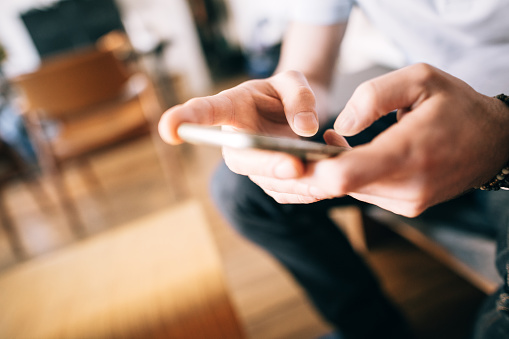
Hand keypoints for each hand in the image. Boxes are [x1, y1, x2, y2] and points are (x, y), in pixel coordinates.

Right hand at [158, 70, 320, 177]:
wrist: (293, 114)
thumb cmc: (283, 94)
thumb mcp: (293, 81)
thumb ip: (299, 97)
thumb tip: (306, 129)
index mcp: (230, 109)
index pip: (204, 113)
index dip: (185, 120)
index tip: (169, 130)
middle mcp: (235, 143)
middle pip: (243, 159)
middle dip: (268, 165)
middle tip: (294, 166)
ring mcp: (252, 167)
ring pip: (270, 182)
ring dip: (299, 184)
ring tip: (330, 175)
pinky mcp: (270, 182)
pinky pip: (288, 193)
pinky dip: (311, 190)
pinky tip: (330, 177)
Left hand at [247, 64, 508, 216]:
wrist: (495, 142)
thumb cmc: (457, 106)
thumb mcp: (419, 78)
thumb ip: (372, 96)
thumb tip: (339, 127)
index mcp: (408, 153)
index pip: (342, 177)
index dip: (310, 168)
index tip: (298, 150)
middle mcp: (407, 188)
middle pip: (338, 187)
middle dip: (317, 166)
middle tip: (313, 140)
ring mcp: (408, 203)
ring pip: (349, 192)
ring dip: (334, 170)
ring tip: (336, 143)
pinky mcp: (407, 207)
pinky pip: (364, 193)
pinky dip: (352, 177)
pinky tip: (354, 156)